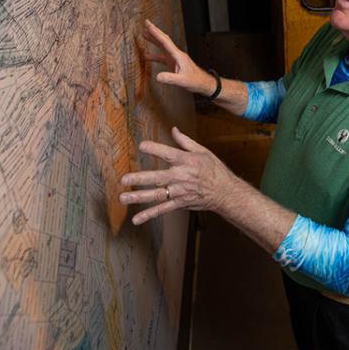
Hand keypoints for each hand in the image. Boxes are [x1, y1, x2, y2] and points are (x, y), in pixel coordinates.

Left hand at [120, 127, 234, 224]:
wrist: (225, 192)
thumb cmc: (214, 169)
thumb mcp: (203, 151)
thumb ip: (185, 141)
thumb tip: (173, 130)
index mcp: (186, 161)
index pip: (168, 153)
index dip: (155, 149)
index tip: (141, 146)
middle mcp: (181, 177)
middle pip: (158, 177)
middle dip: (140, 178)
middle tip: (124, 179)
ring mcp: (180, 192)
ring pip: (157, 195)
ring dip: (139, 197)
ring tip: (123, 198)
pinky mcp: (180, 203)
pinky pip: (163, 210)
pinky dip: (149, 215)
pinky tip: (136, 219)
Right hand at [142, 20, 215, 95]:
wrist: (203, 83)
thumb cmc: (195, 80)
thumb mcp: (182, 80)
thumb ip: (169, 78)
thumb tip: (157, 76)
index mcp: (178, 55)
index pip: (165, 41)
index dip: (156, 32)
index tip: (148, 25)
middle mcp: (176, 55)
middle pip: (163, 40)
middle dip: (154, 31)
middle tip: (146, 23)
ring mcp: (175, 59)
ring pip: (163, 47)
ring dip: (154, 41)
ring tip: (145, 35)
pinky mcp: (174, 64)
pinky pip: (162, 57)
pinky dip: (155, 56)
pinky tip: (148, 56)